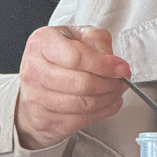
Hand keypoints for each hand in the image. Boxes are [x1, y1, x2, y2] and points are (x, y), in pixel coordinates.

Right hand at [15, 26, 131, 149]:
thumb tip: (114, 63)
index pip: (76, 57)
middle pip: (82, 83)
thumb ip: (96, 42)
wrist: (34, 87)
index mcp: (42, 43)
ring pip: (83, 104)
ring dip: (108, 98)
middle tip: (122, 81)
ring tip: (116, 91)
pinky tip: (109, 103)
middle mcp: (35, 69)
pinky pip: (81, 119)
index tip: (121, 68)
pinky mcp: (46, 119)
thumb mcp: (76, 37)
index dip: (104, 65)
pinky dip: (103, 112)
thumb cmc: (57, 58)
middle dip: (110, 84)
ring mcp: (37, 97)